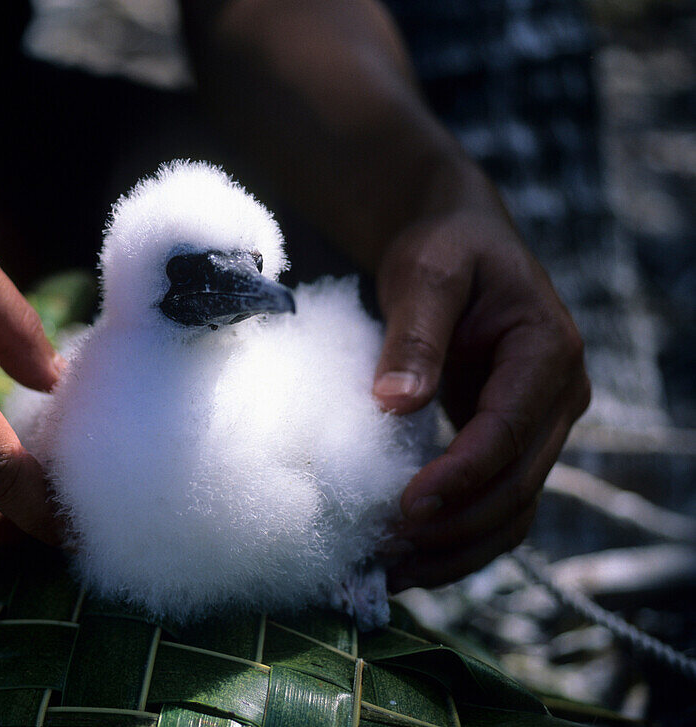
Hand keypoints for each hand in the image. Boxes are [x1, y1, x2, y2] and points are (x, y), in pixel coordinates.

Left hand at [372, 203, 590, 589]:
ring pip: (512, 511)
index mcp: (547, 351)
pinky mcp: (509, 445)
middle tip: (386, 552)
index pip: (508, 432)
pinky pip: (494, 506)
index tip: (405, 507)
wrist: (459, 246)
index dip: (460, 476)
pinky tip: (408, 559)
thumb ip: (415, 332)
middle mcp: (556, 398)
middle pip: (516, 486)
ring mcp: (538, 427)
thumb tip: (394, 401)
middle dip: (454, 527)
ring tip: (390, 572)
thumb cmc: (444, 250)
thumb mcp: (426, 273)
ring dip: (456, 550)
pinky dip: (457, 540)